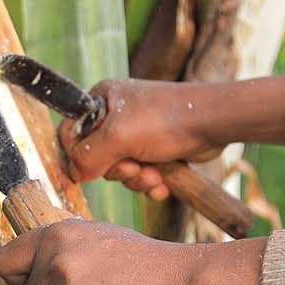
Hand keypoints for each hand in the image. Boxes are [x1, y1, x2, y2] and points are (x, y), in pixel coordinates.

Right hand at [57, 79, 222, 194]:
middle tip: (135, 166)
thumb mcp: (118, 136)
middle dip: (118, 170)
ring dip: (137, 179)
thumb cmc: (167, 119)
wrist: (214, 123)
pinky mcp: (157, 151)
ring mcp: (138, 135)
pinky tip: (163, 183)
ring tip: (154, 173)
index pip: (71, 133)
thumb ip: (87, 156)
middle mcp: (117, 116)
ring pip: (120, 172)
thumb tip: (73, 174)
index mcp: (102, 101)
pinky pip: (142, 176)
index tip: (93, 165)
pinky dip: (151, 183)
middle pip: (96, 158)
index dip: (78, 155)